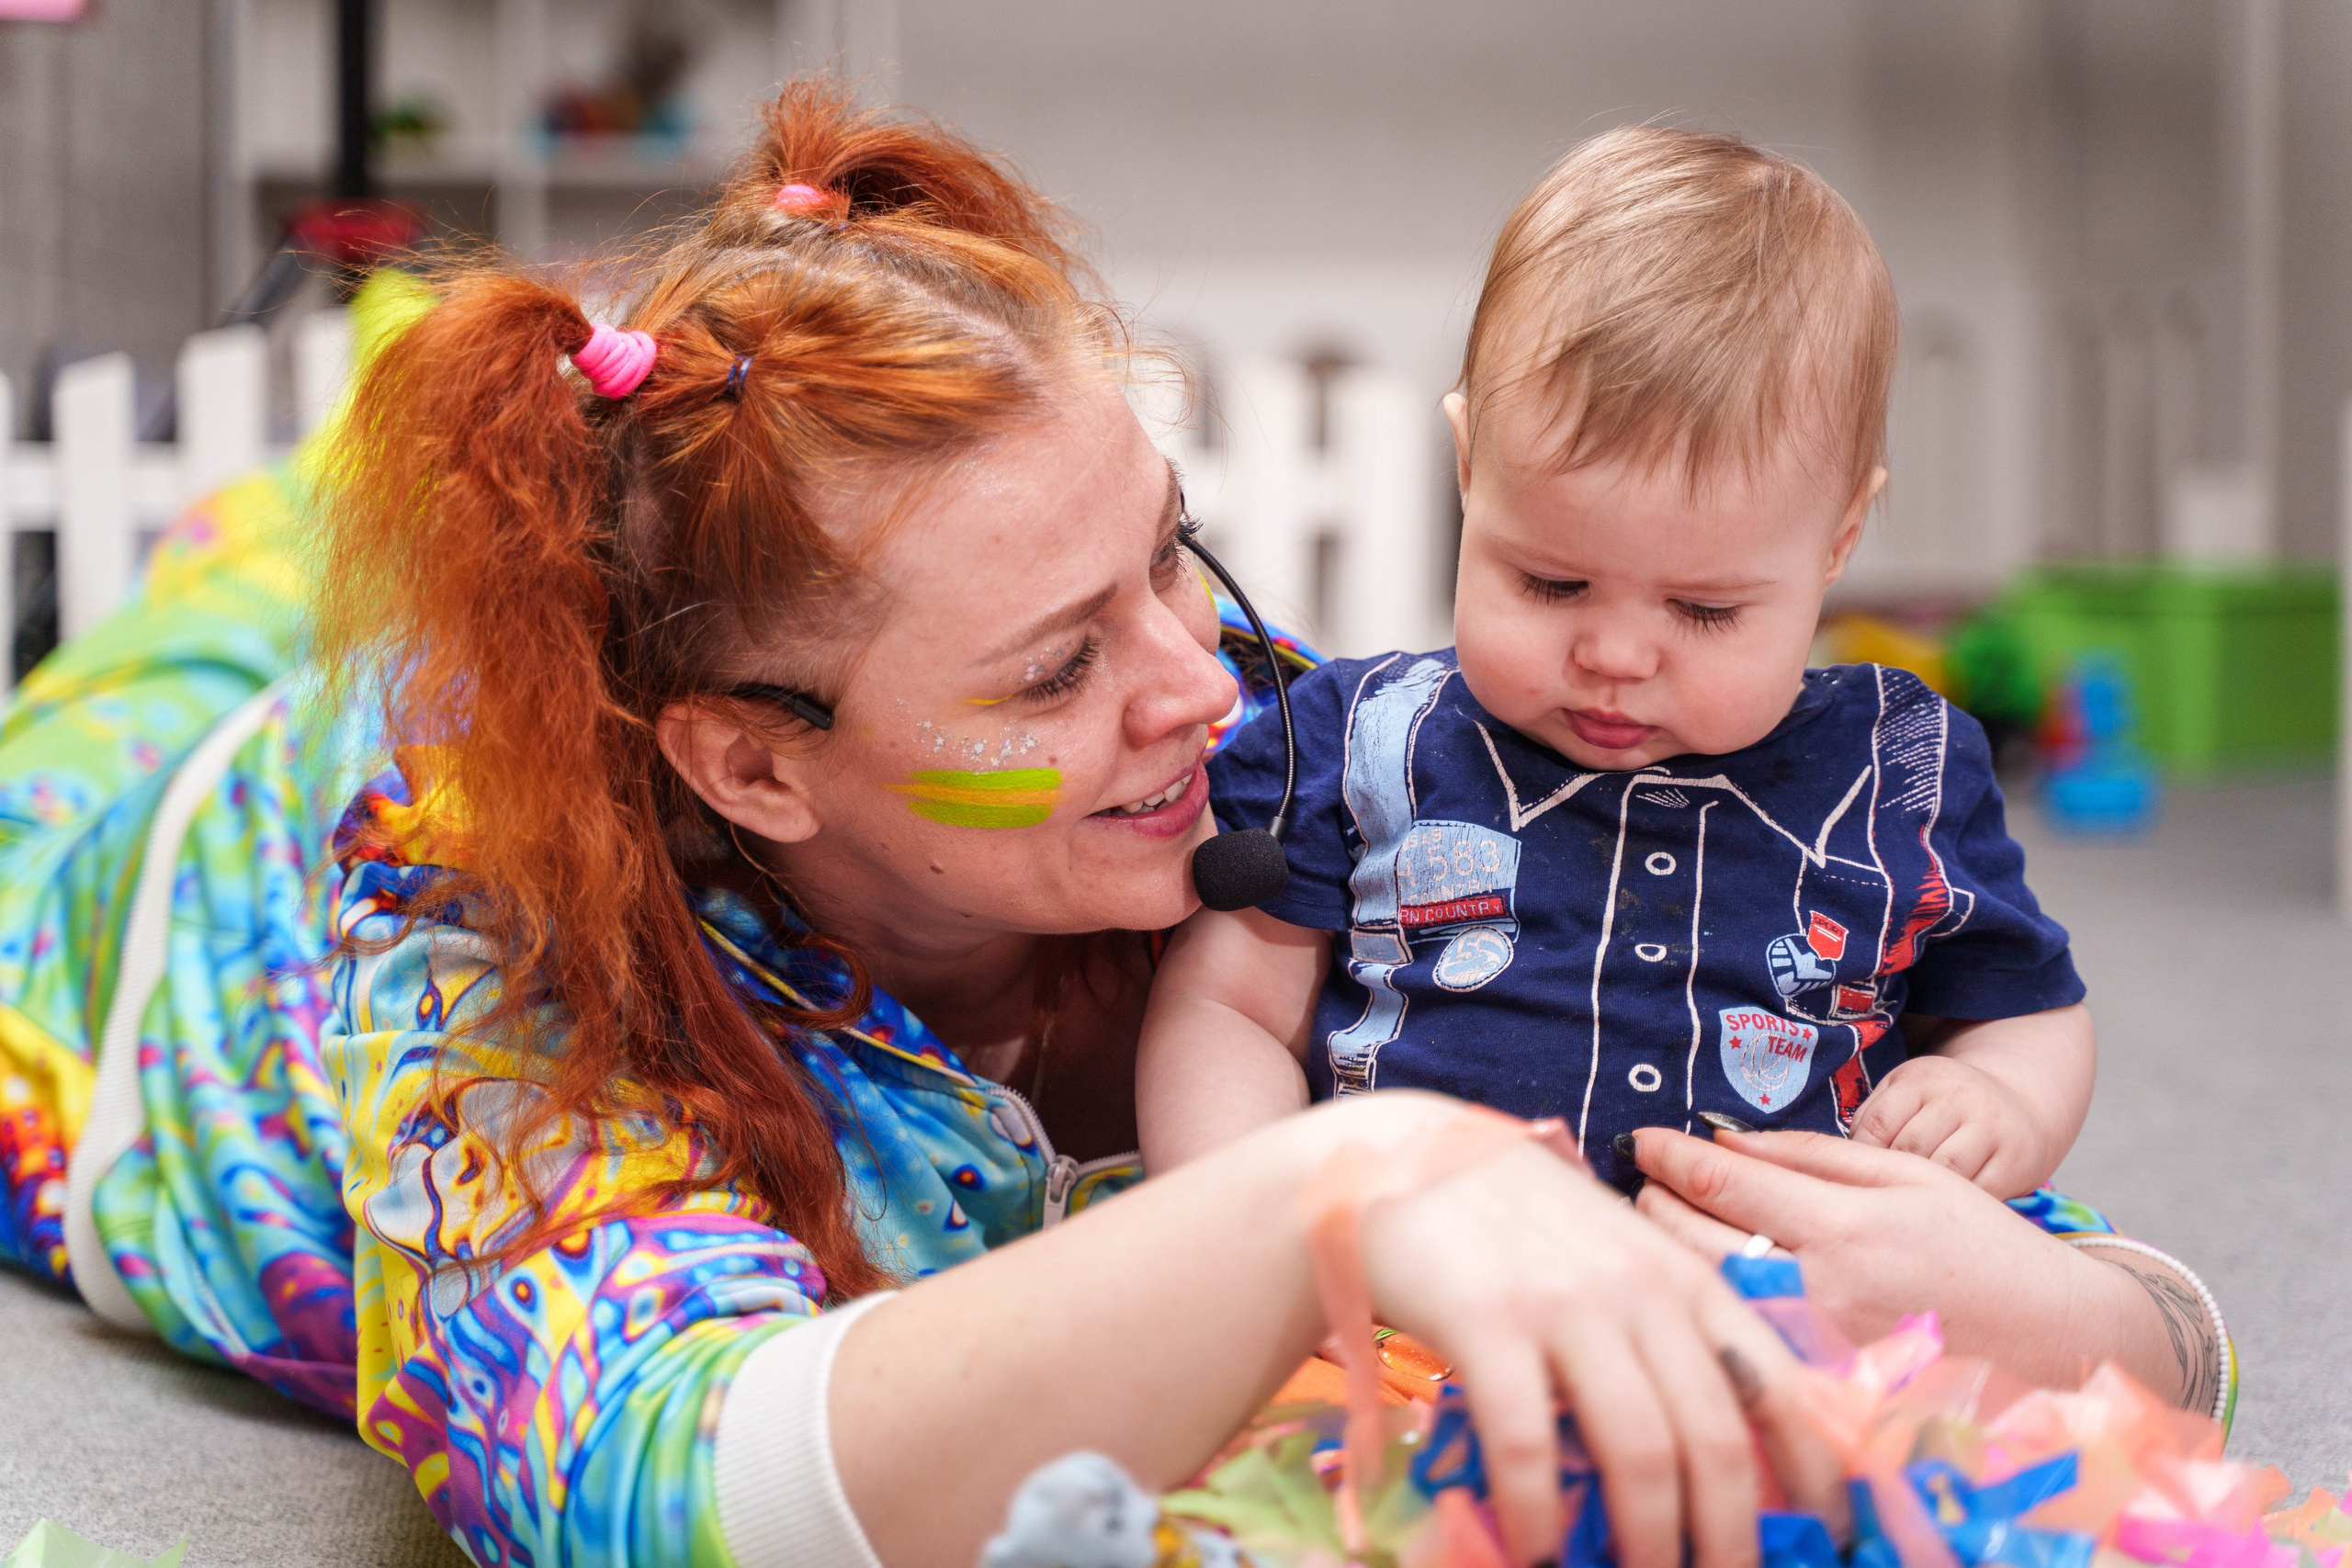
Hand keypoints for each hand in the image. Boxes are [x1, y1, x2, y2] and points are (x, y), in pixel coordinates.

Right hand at [1358, 1136, 1848, 1567]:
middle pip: (1715, 1436)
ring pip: (1640, 1450)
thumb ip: (1661, 1327)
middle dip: (1729, 1535)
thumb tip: (1712, 1444)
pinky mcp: (1487, 1319)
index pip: (1778, 1384)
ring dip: (1648, 1541)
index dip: (1814, 1474)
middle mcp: (1639, 1289)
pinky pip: (1527, 1442)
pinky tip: (1535, 1552)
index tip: (1826, 1537)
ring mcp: (1565, 1302)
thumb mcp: (1611, 1254)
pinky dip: (1538, 1513)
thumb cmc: (1511, 1219)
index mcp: (1683, 1277)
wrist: (1397, 1156)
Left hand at [1626, 1127, 2204, 1406]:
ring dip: (1666, 1256)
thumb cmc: (1978, 1243)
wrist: (2051, 1340)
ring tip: (1657, 1224)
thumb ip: (1808, 1157)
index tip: (1639, 1139)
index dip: (1668, 1158)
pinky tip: (1698, 1282)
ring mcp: (1816, 1347)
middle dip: (1652, 1206)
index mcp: (1845, 1228)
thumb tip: (1723, 1139)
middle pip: (1692, 1244)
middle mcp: (1822, 1292)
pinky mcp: (1818, 1386)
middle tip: (1640, 1181)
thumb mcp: (1905, 1174)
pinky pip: (1738, 1340)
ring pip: (1703, 1296)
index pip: (1724, 1185)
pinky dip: (1707, 1307)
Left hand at [1848, 1054, 2051, 1197]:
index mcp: (1921, 1079)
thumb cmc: (1943, 1107)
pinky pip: (1981, 1191)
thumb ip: (1872, 1119)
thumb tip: (1829, 1158)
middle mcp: (1958, 1097)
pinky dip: (1959, 1208)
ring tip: (1905, 1214)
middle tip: (1875, 1205)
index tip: (1850, 1182)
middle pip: (1910, 1150)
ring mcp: (1992, 1126)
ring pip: (1946, 1171)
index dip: (1859, 1159)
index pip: (1878, 1124)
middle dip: (1889, 1181)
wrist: (2018, 1103)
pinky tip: (1943, 1216)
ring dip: (1923, 1196)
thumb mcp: (1905, 1094)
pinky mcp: (2017, 1158)